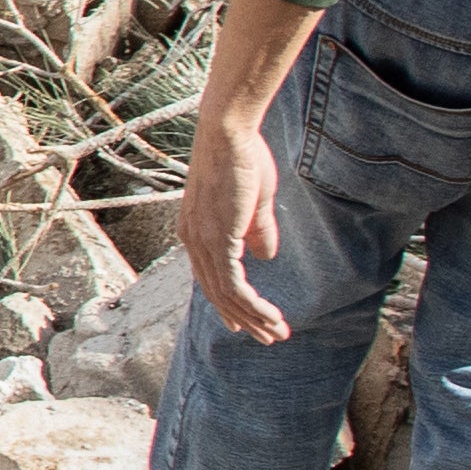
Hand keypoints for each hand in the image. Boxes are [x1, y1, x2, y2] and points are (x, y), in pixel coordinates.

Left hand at [184, 87, 297, 344]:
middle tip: (268, 337)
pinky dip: (253, 306)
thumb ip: (257, 230)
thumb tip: (266, 255)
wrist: (229, 132)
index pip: (209, 277)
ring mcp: (202, 241)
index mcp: (196, 230)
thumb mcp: (253, 200)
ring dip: (254, 318)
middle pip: (217, 292)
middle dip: (245, 318)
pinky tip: (271, 317)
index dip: (227, 303)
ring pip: (227, 295)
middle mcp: (193, 240)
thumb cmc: (243, 157)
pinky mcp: (217, 240)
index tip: (242, 323)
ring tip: (277, 333)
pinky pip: (234, 286)